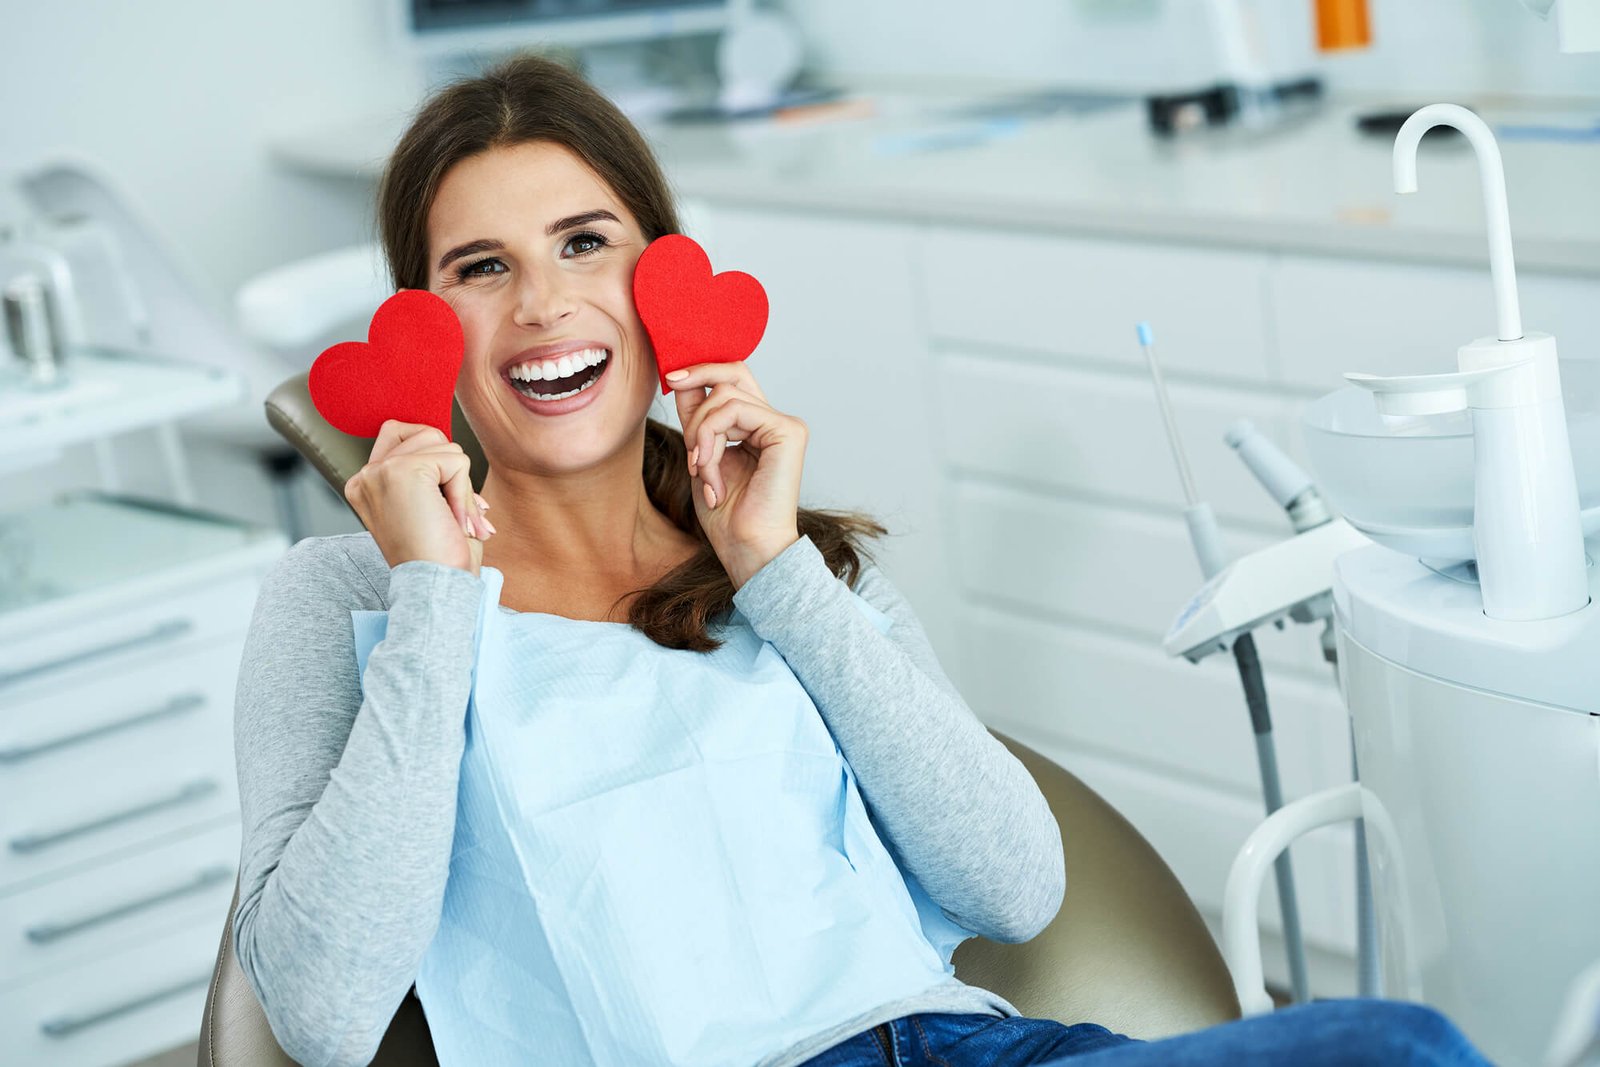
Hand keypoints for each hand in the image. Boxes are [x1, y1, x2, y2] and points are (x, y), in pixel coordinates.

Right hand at [343, 420, 495, 577]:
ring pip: (444, 445)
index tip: (442, 508)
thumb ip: (432, 473)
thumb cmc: (440, 558)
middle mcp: (366, 476)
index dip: (436, 461)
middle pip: (427, 433)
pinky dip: (465, 493)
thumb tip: (453, 448)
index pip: (401, 434)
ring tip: (452, 522)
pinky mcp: (401, 472)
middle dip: (451, 471)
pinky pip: (456, 461)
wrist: (435, 588)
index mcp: (365, 484)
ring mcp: (380, 471)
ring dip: (461, 487)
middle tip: (453, 516)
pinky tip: (453, 522)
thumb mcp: (430, 508)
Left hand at [667, 362, 803, 588]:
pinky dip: (710, 439)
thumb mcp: (700, 455)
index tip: (671, 376)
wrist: (746, 548)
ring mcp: (784, 425)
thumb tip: (680, 378)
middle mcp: (774, 422)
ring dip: (699, 434)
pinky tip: (709, 473)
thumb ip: (696, 418)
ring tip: (699, 471)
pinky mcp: (787, 431)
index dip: (701, 371)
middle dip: (696, 383)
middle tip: (674, 398)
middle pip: (733, 372)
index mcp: (757, 428)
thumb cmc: (726, 515)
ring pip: (724, 396)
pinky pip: (733, 410)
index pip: (731, 381)